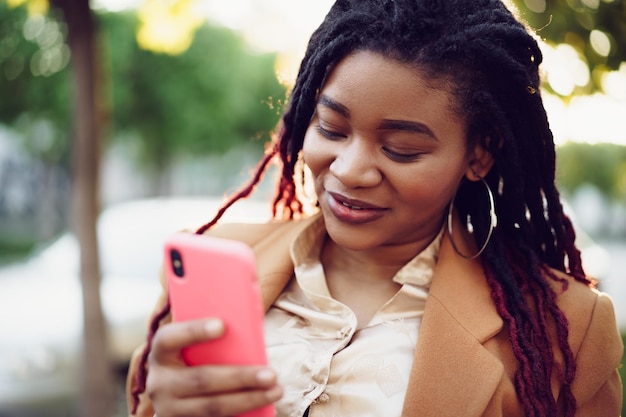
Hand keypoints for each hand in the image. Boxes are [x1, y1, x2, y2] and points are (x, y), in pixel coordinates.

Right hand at [146, 318, 282, 416]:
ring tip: (275, 390)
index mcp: (161, 353)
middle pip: (201, 379)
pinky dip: (242, 414)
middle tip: (271, 374)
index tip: (222, 325)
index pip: (169, 338)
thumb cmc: (194, 356)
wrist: (174, 392)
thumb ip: (212, 337)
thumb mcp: (192, 345)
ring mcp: (170, 409)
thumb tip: (247, 327)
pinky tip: (264, 406)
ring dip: (247, 399)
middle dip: (239, 377)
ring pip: (212, 407)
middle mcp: (159, 383)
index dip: (194, 331)